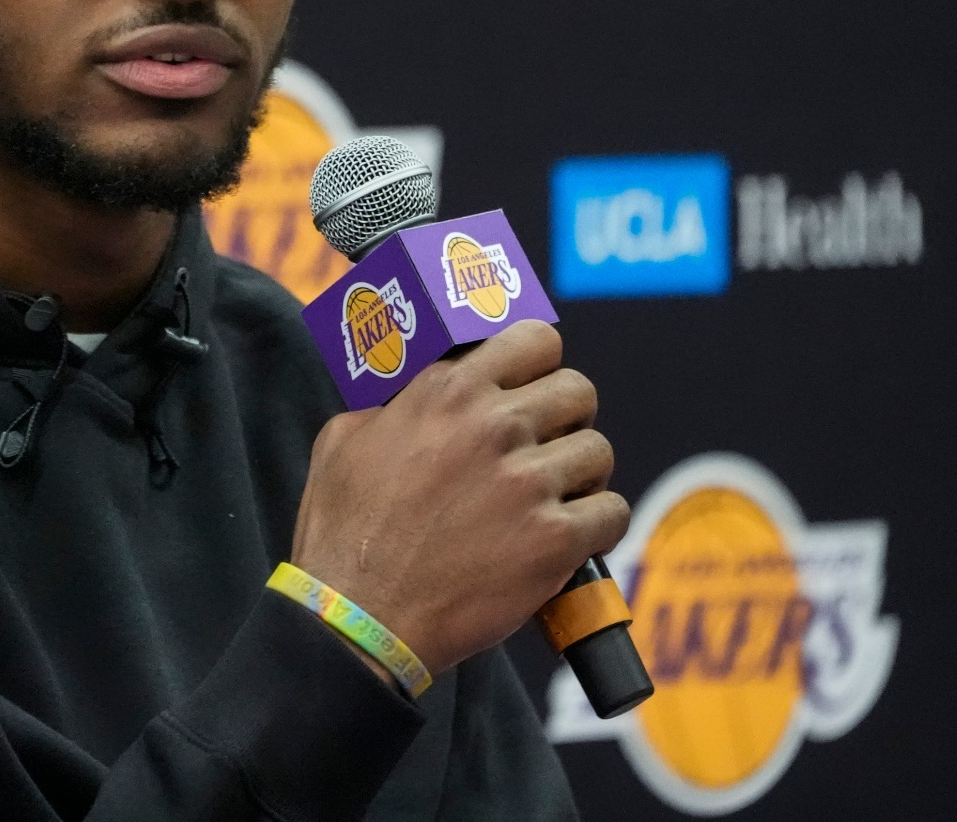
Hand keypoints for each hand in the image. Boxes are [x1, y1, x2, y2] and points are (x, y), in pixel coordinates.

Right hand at [290, 320, 628, 675]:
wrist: (360, 617)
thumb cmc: (344, 532)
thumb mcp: (344, 439)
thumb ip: (390, 407)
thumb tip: (411, 401)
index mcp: (447, 391)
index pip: (534, 340)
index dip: (540, 363)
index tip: (532, 385)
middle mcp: (494, 426)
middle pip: (579, 391)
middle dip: (568, 416)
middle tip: (547, 443)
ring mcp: (529, 483)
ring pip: (599, 451)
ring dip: (582, 474)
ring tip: (557, 496)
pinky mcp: (554, 541)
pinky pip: (613, 513)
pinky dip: (599, 526)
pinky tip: (573, 536)